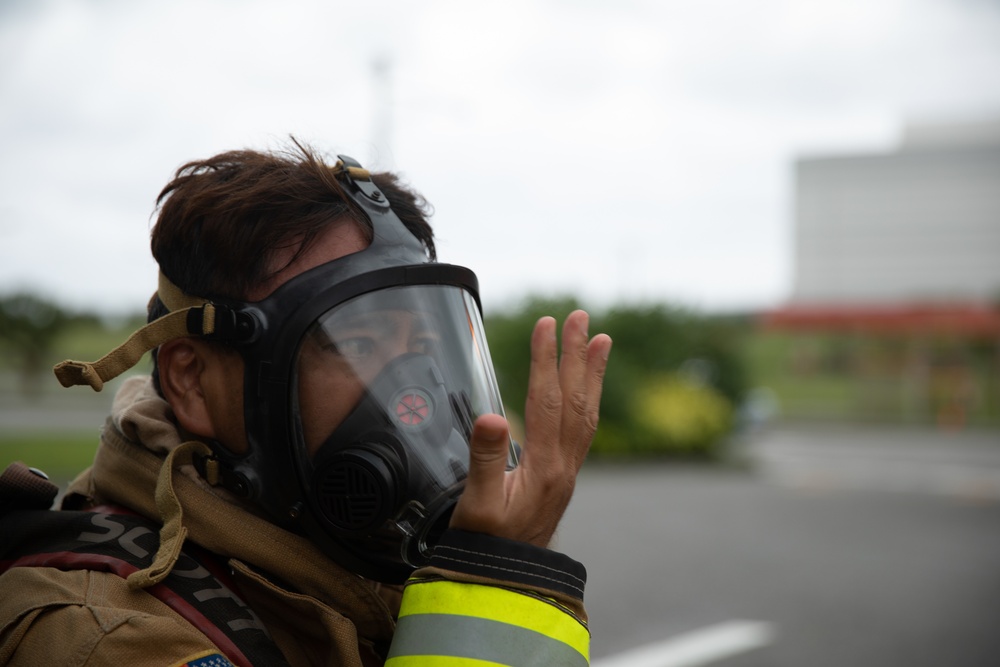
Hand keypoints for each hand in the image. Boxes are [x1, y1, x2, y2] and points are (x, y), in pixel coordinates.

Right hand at [450, 309, 611, 546]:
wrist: (506, 576)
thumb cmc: (486, 544)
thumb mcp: (477, 505)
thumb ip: (484, 460)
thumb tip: (492, 416)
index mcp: (543, 467)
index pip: (548, 401)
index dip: (546, 360)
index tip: (547, 325)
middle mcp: (563, 465)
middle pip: (575, 399)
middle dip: (576, 354)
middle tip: (580, 316)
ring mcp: (568, 469)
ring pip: (586, 412)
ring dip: (592, 373)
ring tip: (600, 339)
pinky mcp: (565, 474)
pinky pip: (585, 427)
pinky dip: (589, 398)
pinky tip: (588, 386)